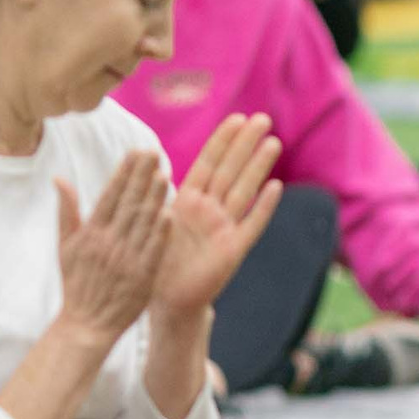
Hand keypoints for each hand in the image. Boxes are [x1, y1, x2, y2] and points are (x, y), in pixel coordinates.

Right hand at [56, 153, 170, 339]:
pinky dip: (161, 232)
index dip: (124, 173)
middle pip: (128, 204)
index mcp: (90, 234)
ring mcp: (126, 260)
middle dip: (141, 177)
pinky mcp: (142, 276)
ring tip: (164, 174)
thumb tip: (59, 178)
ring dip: (154, 198)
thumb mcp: (65, 247)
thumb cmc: (77, 283)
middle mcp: (108, 244)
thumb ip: (67, 212)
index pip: (109, 196)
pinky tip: (169, 212)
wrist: (87, 324)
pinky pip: (153, 250)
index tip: (135, 152)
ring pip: (142, 224)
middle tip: (154, 153)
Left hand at [153, 114, 283, 317]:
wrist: (166, 300)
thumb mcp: (150, 222)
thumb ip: (152, 193)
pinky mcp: (233, 250)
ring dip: (258, 167)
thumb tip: (143, 158)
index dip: (222, 140)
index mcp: (188, 201)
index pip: (208, 163)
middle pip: (230, 170)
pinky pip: (251, 225)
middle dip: (246, 144)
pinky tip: (276, 187)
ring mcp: (224, 229)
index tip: (237, 117)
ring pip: (244, 191)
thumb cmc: (156, 261)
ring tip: (273, 142)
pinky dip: (264, 207)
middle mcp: (209, 210)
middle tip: (263, 118)